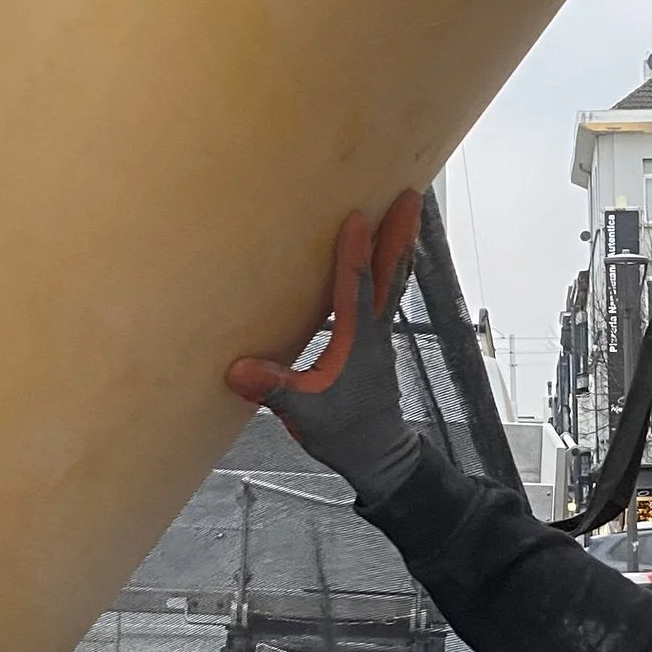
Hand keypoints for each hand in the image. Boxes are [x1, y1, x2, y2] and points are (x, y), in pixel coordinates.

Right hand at [226, 193, 423, 513]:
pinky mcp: (379, 343)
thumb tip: (239, 369)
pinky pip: (390, 294)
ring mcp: (381, 335)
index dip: (355, 252)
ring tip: (407, 211)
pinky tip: (387, 259)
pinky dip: (392, 269)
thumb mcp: (302, 413)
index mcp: (357, 341)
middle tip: (412, 195)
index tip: (356, 216)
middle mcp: (375, 331)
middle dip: (399, 232)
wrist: (380, 456)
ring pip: (396, 280)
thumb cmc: (345, 434)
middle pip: (392, 273)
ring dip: (401, 244)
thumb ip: (274, 389)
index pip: (357, 288)